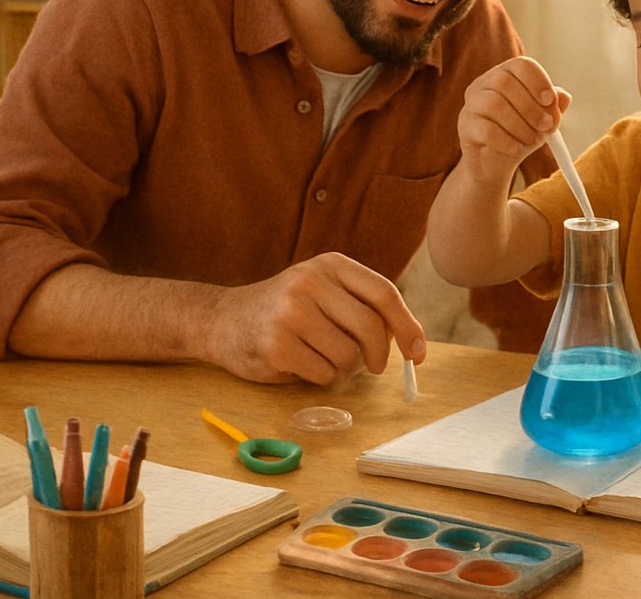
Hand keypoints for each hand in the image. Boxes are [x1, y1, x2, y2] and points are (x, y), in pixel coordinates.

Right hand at [203, 252, 425, 385]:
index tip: (418, 353)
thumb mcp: (323, 291)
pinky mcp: (277, 344)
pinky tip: (299, 363)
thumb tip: (410, 341)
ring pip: (348, 356)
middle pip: (370, 327)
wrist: (222, 320)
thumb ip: (361, 306)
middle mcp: (311, 282)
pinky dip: (319, 377)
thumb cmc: (287, 311)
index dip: (407, 326)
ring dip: (342, 368)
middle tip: (375, 367)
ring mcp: (291, 312)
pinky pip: (323, 373)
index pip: (384, 293)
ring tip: (319, 356)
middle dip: (379, 355)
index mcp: (330, 264)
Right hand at [457, 56, 571, 185]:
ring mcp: (471, 104)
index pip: (520, 64)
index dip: (538, 80)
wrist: (495, 163)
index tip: (550, 101)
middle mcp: (484, 84)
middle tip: (546, 126)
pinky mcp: (465, 126)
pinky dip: (506, 140)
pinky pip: (485, 129)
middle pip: (504, 82)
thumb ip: (554, 107)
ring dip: (520, 124)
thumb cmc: (520, 134)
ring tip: (531, 140)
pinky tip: (517, 148)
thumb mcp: (543, 120)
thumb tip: (564, 97)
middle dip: (531, 106)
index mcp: (505, 74)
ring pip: (493, 104)